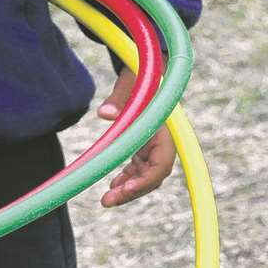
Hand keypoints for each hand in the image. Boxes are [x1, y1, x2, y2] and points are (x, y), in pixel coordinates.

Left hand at [96, 70, 175, 206]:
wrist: (149, 67)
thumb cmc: (142, 72)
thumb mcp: (130, 81)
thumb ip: (119, 97)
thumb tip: (104, 114)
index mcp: (163, 128)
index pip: (162, 163)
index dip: (146, 179)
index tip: (127, 189)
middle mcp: (163, 139)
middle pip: (153, 175)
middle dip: (133, 190)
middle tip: (108, 201)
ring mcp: (155, 143)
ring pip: (146, 175)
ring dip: (129, 188)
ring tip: (107, 200)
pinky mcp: (146, 144)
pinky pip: (139, 167)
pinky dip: (128, 178)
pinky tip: (112, 186)